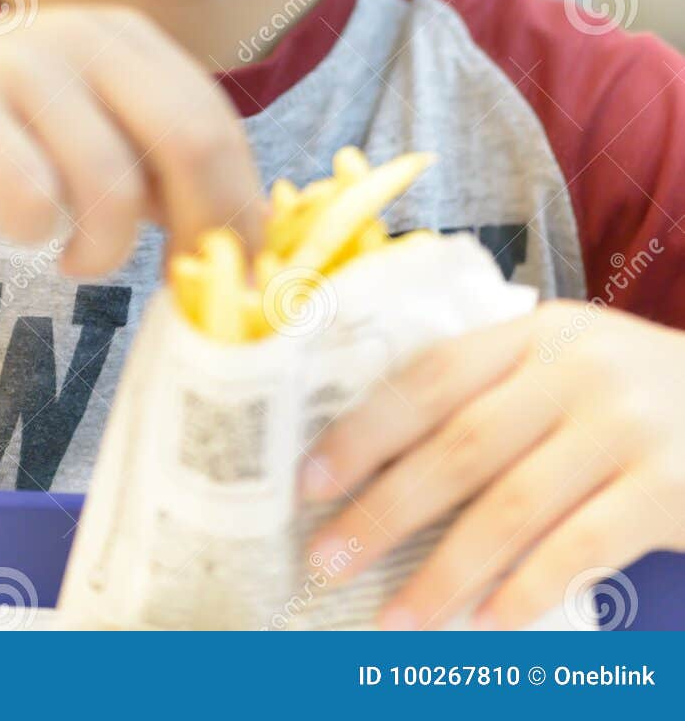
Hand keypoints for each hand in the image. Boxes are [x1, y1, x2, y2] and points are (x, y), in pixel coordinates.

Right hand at [0, 5, 264, 275]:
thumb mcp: (78, 119)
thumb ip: (146, 153)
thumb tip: (232, 227)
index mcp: (122, 35)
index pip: (216, 120)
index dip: (241, 200)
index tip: (238, 268)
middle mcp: (81, 36)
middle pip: (189, 140)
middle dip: (203, 226)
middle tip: (187, 283)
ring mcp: (19, 66)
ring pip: (112, 181)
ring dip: (107, 247)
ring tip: (81, 262)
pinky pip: (30, 194)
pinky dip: (37, 231)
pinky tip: (24, 231)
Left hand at [300, 300, 684, 628]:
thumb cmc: (633, 394)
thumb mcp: (567, 362)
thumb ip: (493, 391)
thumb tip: (377, 464)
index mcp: (535, 333)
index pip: (431, 376)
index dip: (365, 430)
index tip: (309, 483)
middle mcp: (576, 371)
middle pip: (460, 446)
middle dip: (384, 510)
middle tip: (326, 560)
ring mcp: (624, 430)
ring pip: (511, 507)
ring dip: (443, 571)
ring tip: (392, 618)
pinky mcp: (666, 491)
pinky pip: (580, 549)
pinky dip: (525, 590)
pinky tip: (483, 625)